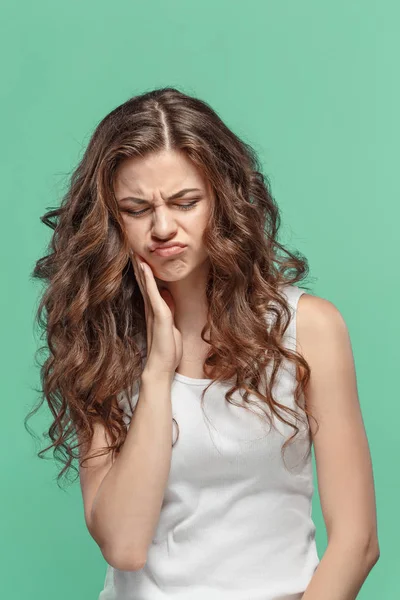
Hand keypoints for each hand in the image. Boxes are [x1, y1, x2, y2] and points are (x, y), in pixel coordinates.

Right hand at [130, 250, 182, 378]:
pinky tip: (145, 269)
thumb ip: (167, 310)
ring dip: (141, 269)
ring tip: (135, 253)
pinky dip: (149, 281)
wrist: (161, 368)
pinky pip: (153, 294)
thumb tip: (167, 294)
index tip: (140, 257)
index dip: (144, 272)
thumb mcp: (171, 326)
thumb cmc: (167, 351)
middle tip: (132, 249)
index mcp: (154, 311)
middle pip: (143, 283)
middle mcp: (151, 309)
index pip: (148, 287)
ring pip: (146, 285)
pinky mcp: (159, 316)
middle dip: (138, 266)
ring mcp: (154, 312)